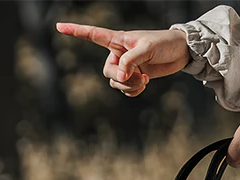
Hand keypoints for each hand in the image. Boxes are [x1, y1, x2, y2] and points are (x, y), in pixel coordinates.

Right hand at [56, 23, 189, 97]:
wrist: (180, 52)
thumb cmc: (164, 43)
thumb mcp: (147, 48)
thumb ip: (131, 61)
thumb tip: (119, 77)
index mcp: (118, 40)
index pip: (92, 35)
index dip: (76, 31)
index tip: (59, 26)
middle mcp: (118, 54)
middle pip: (107, 72)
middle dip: (122, 78)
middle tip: (139, 75)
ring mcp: (125, 67)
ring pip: (116, 84)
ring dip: (130, 86)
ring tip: (144, 79)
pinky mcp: (133, 78)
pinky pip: (125, 91)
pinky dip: (133, 91)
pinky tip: (144, 83)